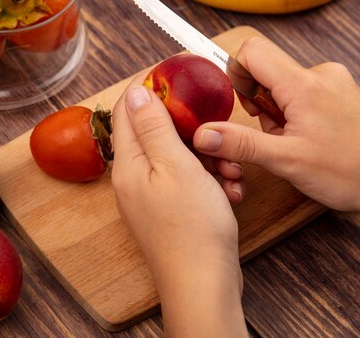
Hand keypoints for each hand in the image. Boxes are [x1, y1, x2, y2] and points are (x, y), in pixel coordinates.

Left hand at [112, 75, 247, 336]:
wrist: (205, 285)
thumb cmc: (191, 229)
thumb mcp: (175, 166)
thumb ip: (153, 126)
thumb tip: (135, 90)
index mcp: (129, 164)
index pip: (130, 109)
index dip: (151, 86)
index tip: (177, 74)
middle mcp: (136, 178)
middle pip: (161, 133)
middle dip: (194, 131)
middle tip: (217, 137)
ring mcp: (154, 195)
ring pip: (181, 157)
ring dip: (209, 158)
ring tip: (230, 173)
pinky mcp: (172, 209)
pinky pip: (190, 180)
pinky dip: (211, 180)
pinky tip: (230, 192)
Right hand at [193, 34, 359, 239]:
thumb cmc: (353, 172)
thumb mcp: (287, 161)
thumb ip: (240, 143)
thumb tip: (202, 134)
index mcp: (303, 84)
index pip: (251, 50)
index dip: (236, 74)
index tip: (243, 106)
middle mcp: (320, 74)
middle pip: (267, 70)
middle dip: (259, 104)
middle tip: (274, 137)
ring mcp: (334, 82)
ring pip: (285, 85)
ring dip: (279, 113)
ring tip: (296, 145)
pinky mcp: (343, 93)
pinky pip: (305, 94)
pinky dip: (297, 115)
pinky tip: (311, 142)